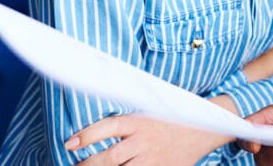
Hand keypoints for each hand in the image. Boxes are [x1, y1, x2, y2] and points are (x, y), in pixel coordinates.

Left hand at [65, 113, 230, 165]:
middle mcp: (144, 140)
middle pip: (109, 157)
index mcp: (140, 121)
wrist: (203, 129)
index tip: (69, 144)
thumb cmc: (171, 118)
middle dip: (87, 165)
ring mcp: (152, 158)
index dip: (87, 135)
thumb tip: (96, 128)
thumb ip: (128, 121)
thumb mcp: (150, 111)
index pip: (108, 126)